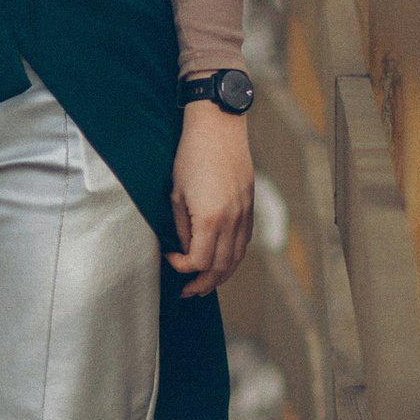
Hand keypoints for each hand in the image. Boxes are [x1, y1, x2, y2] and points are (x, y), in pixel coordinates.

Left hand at [168, 103, 253, 297]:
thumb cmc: (190, 156)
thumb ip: (182, 227)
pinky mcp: (249, 206)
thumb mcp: (176, 194)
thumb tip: (185, 250)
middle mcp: (232, 220)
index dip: (182, 267)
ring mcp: (244, 214)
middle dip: (204, 284)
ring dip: (221, 275)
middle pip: (221, 267)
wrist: (218, 127)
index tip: (169, 259)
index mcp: (211, 219)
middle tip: (188, 292)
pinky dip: (233, 257)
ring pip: (237, 257)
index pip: (199, 261)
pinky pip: (244, 241)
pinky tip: (221, 260)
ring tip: (206, 285)